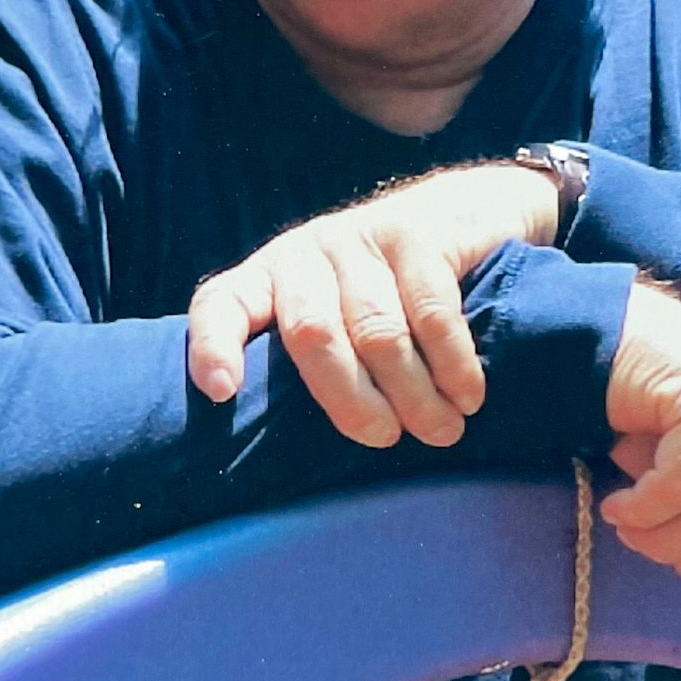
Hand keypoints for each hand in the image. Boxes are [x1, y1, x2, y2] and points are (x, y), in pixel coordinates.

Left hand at [187, 163, 558, 447]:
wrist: (463, 216)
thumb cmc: (387, 296)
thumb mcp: (335, 318)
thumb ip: (312, 365)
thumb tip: (297, 464)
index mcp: (268, 280)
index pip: (221, 305)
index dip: (213, 346)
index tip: (222, 392)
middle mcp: (303, 254)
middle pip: (312, 335)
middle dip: (352, 401)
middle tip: (387, 439)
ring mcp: (356, 239)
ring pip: (378, 332)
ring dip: (415, 394)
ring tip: (442, 430)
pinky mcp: (412, 233)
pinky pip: (431, 313)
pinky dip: (452, 365)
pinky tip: (467, 395)